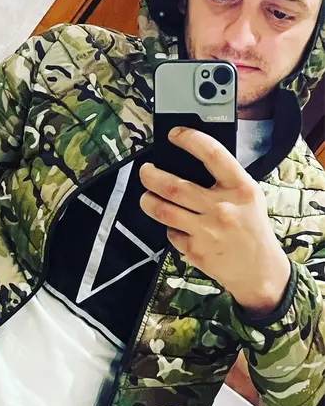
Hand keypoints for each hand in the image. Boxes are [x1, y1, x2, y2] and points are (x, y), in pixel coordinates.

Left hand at [139, 127, 290, 315]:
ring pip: (162, 210)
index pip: (212, 154)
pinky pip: (170, 232)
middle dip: (151, 175)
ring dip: (147, 200)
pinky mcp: (194, 250)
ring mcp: (206, 231)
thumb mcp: (249, 197)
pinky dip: (169, 227)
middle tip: (145, 171)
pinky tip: (176, 225)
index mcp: (241, 189)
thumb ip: (225, 179)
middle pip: (174, 186)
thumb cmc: (251, 228)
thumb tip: (189, 160)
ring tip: (146, 195)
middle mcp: (222, 208)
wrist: (259, 271)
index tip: (175, 134)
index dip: (190, 139)